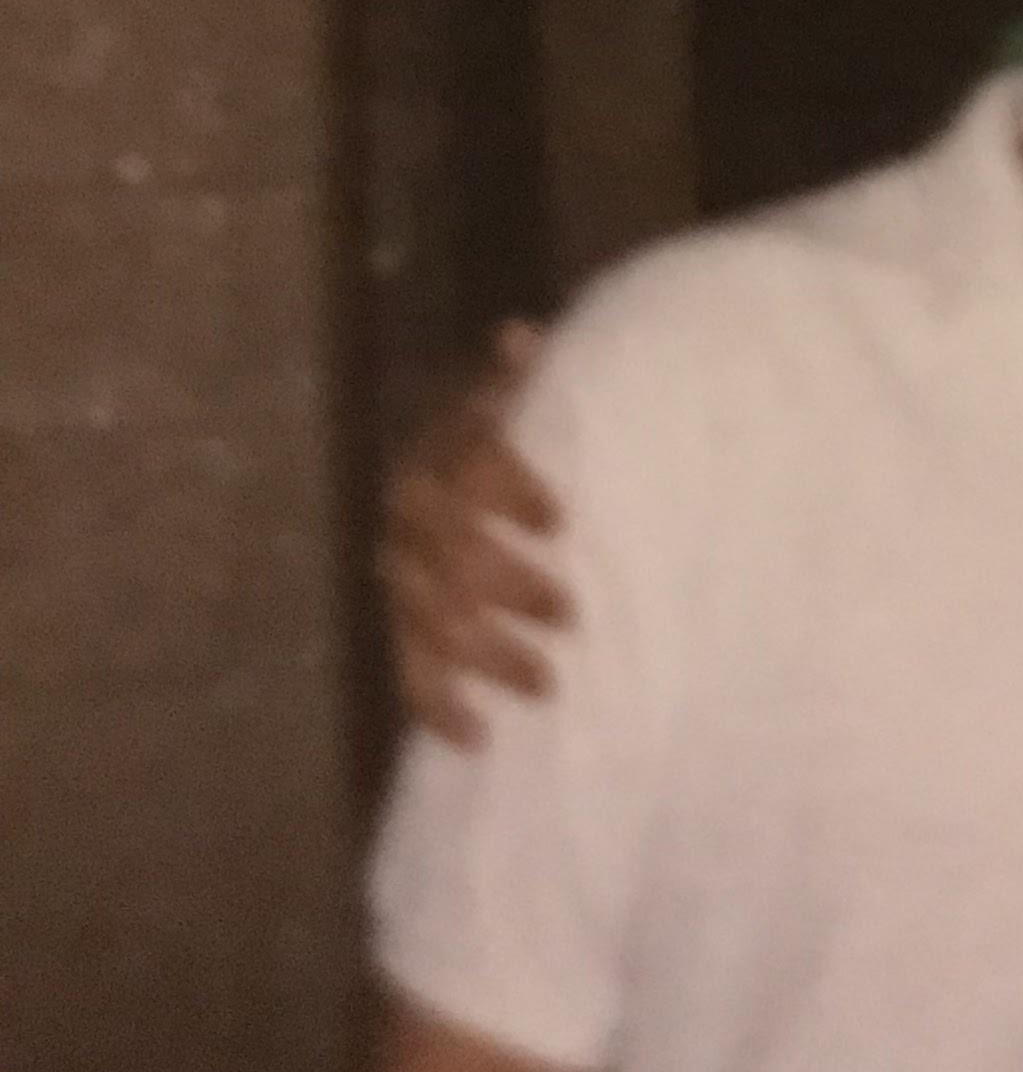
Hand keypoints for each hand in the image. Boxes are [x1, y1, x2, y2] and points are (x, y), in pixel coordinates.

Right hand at [378, 324, 572, 745]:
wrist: (467, 484)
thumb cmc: (516, 441)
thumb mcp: (527, 402)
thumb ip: (527, 376)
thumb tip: (519, 335)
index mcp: (438, 455)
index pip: (463, 470)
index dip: (508, 493)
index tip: (562, 521)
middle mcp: (408, 520)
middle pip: (449, 557)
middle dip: (508, 588)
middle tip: (572, 613)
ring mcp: (400, 580)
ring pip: (431, 622)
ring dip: (486, 655)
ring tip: (547, 684)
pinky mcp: (402, 630)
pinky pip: (408, 673)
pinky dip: (438, 708)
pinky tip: (476, 736)